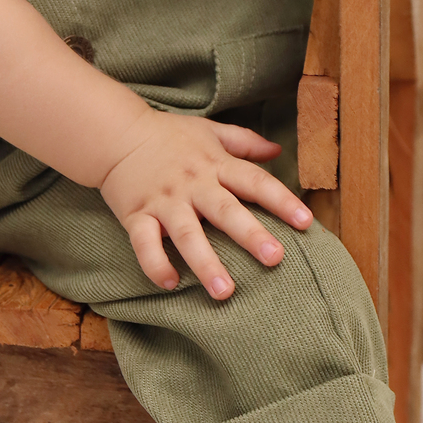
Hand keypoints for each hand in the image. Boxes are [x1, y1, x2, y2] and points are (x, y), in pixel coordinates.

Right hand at [99, 111, 312, 299]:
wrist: (116, 134)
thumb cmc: (168, 135)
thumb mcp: (210, 131)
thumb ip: (244, 142)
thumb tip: (278, 151)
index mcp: (214, 164)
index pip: (254, 181)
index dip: (281, 200)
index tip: (306, 221)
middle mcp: (193, 184)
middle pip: (226, 210)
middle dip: (251, 235)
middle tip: (276, 258)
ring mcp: (164, 201)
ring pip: (188, 235)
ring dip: (206, 263)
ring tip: (225, 292)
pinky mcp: (137, 215)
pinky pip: (145, 244)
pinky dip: (156, 264)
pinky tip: (170, 284)